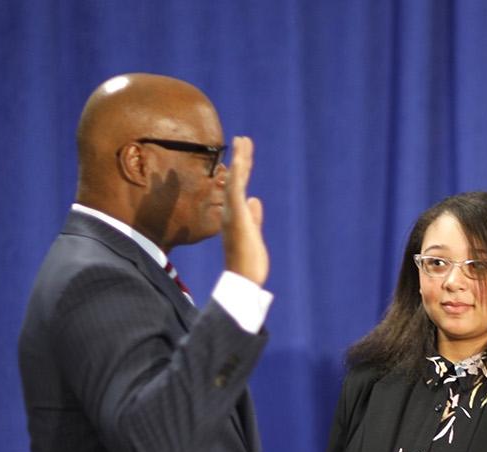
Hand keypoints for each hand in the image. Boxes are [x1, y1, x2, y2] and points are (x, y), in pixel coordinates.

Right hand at [221, 136, 267, 284]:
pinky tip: (240, 158)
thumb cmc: (248, 263)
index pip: (239, 187)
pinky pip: (235, 188)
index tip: (243, 156)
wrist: (243, 278)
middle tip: (243, 139)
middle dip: (241, 159)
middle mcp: (231, 211)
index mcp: (235, 215)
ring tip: (243, 140)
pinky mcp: (236, 214)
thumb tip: (255, 200)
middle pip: (236, 179)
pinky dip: (238, 172)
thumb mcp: (254, 235)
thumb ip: (254, 217)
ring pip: (236, 179)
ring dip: (240, 159)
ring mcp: (233, 211)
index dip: (242, 171)